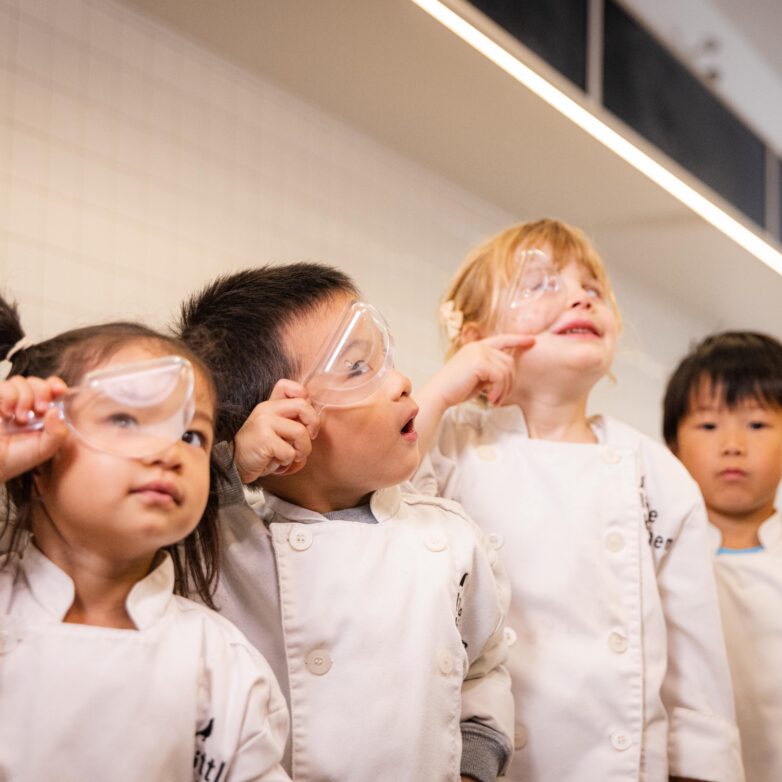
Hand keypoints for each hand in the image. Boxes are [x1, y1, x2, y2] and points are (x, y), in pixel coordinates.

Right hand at [0, 375, 68, 480]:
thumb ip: (58, 433)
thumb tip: (56, 410)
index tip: (59, 391)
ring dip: (24, 398)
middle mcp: (25, 403)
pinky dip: (7, 397)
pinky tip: (6, 414)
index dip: (56, 385)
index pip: (52, 388)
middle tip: (39, 410)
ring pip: (19, 381)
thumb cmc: (16, 458)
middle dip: (41, 392)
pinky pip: (2, 386)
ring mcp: (7, 401)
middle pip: (36, 381)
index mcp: (41, 412)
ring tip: (19, 419)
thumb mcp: (44, 449)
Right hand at [234, 379, 319, 482]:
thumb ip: (291, 421)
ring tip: (294, 456)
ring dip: (303, 449)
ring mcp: (264, 422)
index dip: (305, 398)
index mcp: (270, 404)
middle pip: (303, 406)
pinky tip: (278, 462)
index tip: (305, 419)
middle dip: (313, 424)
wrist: (236, 465)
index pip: (288, 386)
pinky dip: (288, 461)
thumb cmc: (261, 449)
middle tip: (309, 438)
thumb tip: (313, 424)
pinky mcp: (264, 439)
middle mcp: (266, 409)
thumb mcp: (276, 430)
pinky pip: (290, 451)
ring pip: (301, 432)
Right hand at [414, 333, 533, 456]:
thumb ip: (490, 370)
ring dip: (504, 389)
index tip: (532, 341)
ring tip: (494, 400)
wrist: (439, 394)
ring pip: (506, 370)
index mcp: (477, 347)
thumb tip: (508, 373)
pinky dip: (499, 390)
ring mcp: (478, 353)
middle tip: (499, 398)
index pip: (502, 339)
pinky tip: (491, 399)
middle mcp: (478, 346)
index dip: (518, 339)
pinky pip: (500, 376)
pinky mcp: (479, 362)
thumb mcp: (477, 376)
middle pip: (509, 361)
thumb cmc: (456, 389)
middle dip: (509, 382)